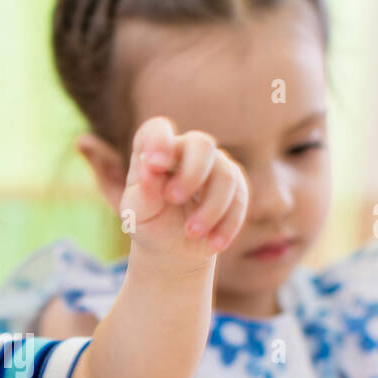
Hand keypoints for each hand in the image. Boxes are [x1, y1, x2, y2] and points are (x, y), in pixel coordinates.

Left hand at [119, 116, 247, 269]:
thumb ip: (143, 193)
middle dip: (192, 173)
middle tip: (174, 199)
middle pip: (202, 144)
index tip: (154, 164)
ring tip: (192, 232)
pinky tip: (214, 243)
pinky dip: (227, 223)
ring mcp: (214, 166)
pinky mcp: (234, 187)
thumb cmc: (150, 224)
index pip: (157, 129)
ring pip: (225, 174)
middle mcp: (186, 151)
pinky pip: (240, 198)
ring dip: (210, 208)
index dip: (159, 140)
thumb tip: (149, 168)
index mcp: (155, 151)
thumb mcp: (138, 214)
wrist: (172, 248)